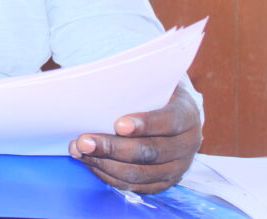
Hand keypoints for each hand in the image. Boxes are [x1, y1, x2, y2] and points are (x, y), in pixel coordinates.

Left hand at [68, 85, 201, 193]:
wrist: (176, 112)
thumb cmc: (156, 92)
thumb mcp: (153, 81)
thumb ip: (134, 83)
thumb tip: (100, 84)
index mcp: (187, 114)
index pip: (168, 121)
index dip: (144, 124)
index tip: (117, 124)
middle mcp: (188, 144)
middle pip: (149, 152)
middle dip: (112, 147)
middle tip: (84, 141)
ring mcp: (178, 167)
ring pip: (139, 173)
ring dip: (104, 163)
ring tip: (79, 151)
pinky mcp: (164, 182)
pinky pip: (134, 185)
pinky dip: (109, 175)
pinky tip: (90, 162)